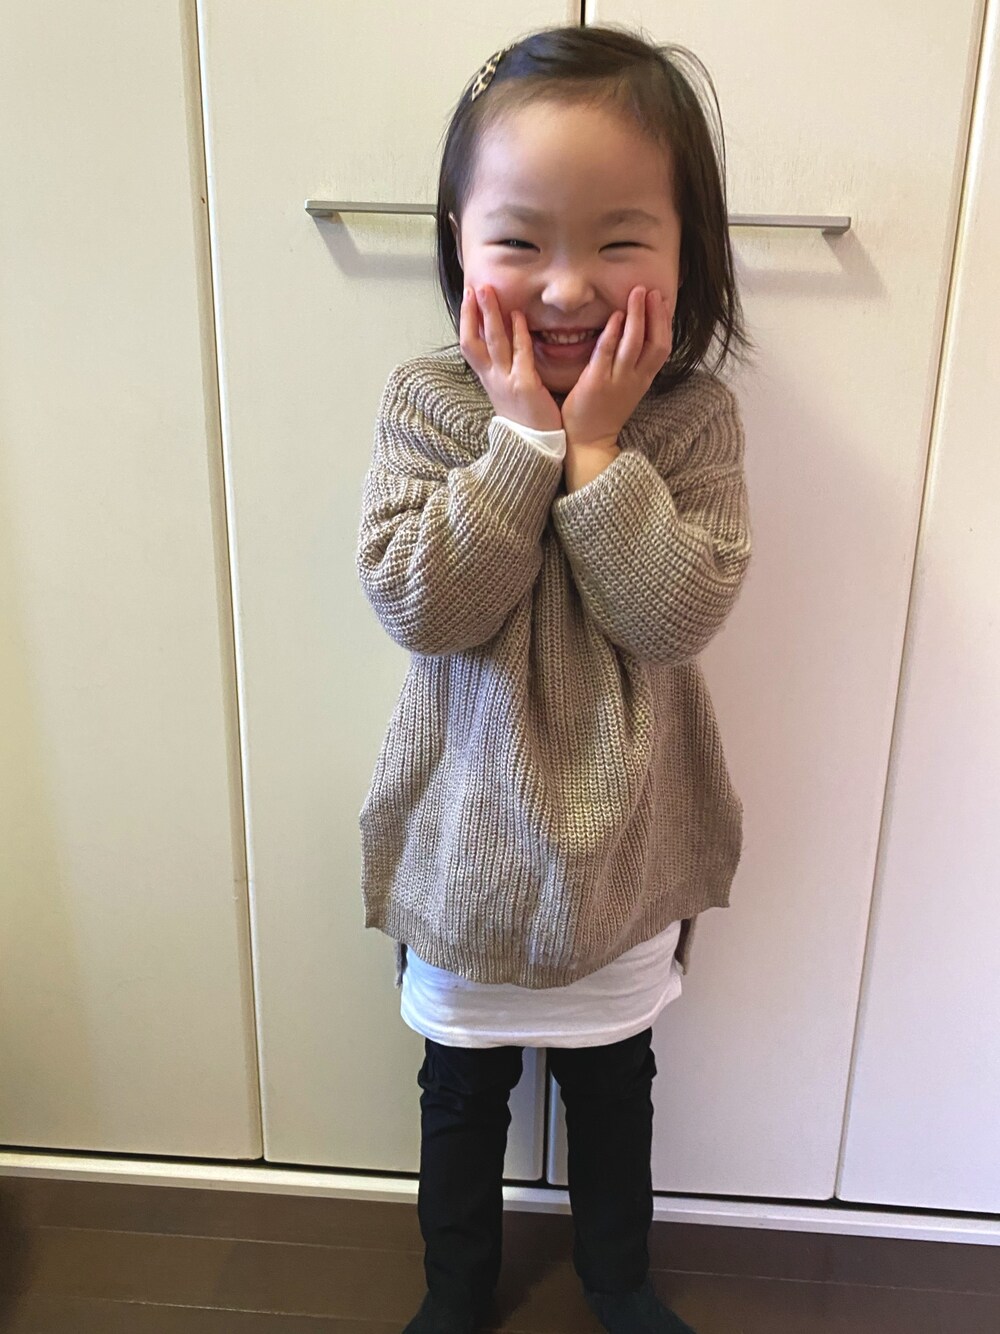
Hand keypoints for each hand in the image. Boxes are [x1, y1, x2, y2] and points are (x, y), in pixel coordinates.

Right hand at [459, 285, 562, 431]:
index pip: (470, 345)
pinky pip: (520, 355)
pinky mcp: (525, 386)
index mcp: (488, 380)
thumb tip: (504, 349)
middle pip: (476, 340)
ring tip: (489, 292)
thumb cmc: (525, 421)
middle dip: (474, 312)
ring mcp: (507, 382)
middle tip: (475, 287)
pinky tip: (519, 316)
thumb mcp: (506, 394)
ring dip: (490, 315)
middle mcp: (493, 379)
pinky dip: (518, 334)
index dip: (466, 321)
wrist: (533, 450)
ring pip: (493, 343)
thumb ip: (504, 371)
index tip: (468, 299)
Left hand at [560, 286, 673, 448]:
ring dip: (638, 316)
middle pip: (656, 343)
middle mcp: (635, 379)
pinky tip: (615, 316)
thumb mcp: (625, 387)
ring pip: (635, 344)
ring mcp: (617, 381)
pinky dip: (613, 334)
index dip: (664, 322)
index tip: (661, 300)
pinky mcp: (596, 383)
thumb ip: (630, 364)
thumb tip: (631, 336)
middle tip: (651, 291)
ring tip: (637, 293)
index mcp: (643, 379)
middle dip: (656, 314)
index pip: (663, 347)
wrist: (589, 442)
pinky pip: (607, 354)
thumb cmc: (603, 412)